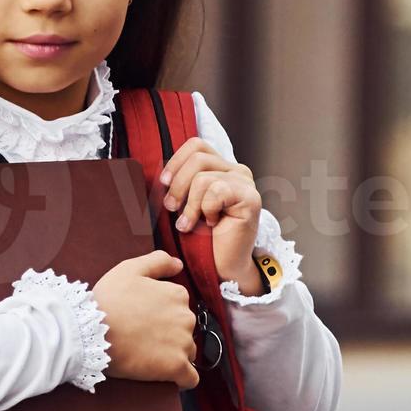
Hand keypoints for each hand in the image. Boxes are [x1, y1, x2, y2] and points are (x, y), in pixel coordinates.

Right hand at [90, 250, 199, 388]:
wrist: (91, 332)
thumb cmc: (107, 300)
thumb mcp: (129, 269)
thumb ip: (158, 261)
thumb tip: (179, 265)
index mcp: (177, 295)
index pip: (179, 308)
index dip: (161, 315)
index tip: (143, 321)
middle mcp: (186, 317)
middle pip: (184, 331)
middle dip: (168, 335)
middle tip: (142, 339)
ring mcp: (183, 343)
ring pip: (186, 352)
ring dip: (172, 356)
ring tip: (147, 357)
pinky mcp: (176, 367)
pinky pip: (190, 378)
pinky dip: (182, 379)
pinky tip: (169, 377)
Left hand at [159, 135, 264, 294]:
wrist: (221, 265)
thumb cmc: (202, 238)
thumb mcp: (184, 203)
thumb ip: (179, 183)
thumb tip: (159, 173)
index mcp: (220, 167)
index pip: (196, 145)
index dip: (176, 161)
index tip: (164, 183)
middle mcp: (236, 170)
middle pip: (197, 158)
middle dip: (178, 186)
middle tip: (172, 208)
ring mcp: (245, 182)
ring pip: (203, 177)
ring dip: (190, 205)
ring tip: (190, 223)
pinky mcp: (251, 197)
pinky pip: (216, 191)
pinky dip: (206, 210)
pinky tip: (211, 224)